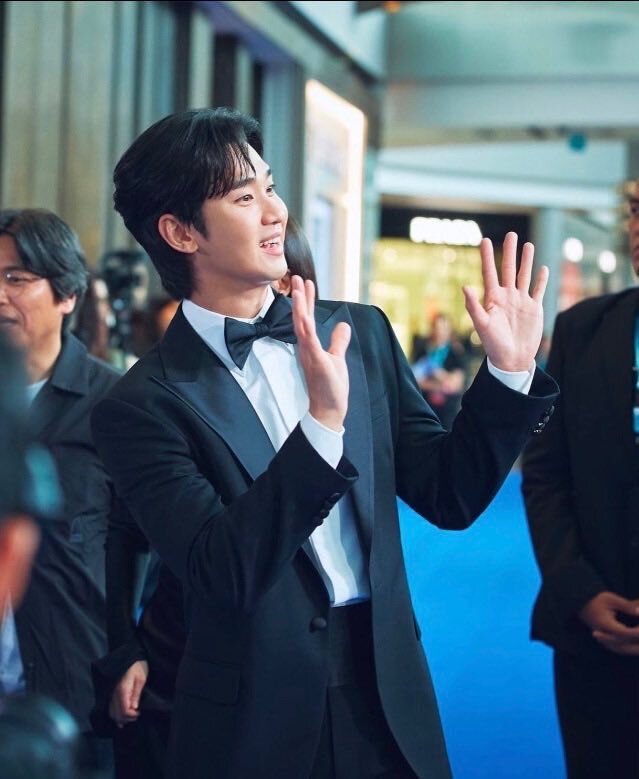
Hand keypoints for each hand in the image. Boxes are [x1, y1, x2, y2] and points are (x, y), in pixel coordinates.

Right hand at [109, 659, 148, 726]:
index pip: (124, 710)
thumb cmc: (138, 666)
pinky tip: (121, 715)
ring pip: (111, 713)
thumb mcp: (141, 679)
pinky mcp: (110, 692)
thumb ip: (136, 694)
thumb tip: (134, 708)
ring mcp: (110, 693)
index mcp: (122, 690)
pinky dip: (115, 714)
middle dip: (126, 718)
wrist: (130, 656)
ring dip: (120, 718)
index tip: (139, 713)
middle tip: (136, 716)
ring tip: (131, 716)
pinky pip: (110, 708)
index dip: (132, 715)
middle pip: (116, 714)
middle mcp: (113, 693)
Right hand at [290, 275, 350, 430]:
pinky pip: (309, 341)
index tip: (306, 283)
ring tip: (298, 289)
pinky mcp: (315, 362)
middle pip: (302, 317)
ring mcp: (309, 354)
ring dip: (300, 307)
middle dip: (300, 297)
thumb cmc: (331, 388)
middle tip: (297, 277)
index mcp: (311, 346)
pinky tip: (304, 315)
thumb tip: (343, 325)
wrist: (328, 410)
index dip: (308, 301)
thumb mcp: (337, 359)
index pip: (309, 319)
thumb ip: (338, 341)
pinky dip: (306, 327)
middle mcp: (306, 348)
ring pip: (302, 326)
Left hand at [464, 232, 547, 371]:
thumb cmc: (493, 344)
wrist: (512, 359)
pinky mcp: (534, 308)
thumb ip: (473, 306)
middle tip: (511, 234)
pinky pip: (538, 290)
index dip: (487, 256)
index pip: (489, 272)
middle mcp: (507, 296)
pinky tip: (542, 267)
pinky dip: (541, 279)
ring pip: (524, 276)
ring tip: (527, 245)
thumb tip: (465, 286)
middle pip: (509, 269)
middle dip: (510, 252)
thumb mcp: (482, 325)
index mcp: (492, 298)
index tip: (484, 239)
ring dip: (526, 261)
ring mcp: (521, 301)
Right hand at [579, 592, 638, 655]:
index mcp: (605, 624)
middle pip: (623, 647)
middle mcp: (604, 634)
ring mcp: (603, 639)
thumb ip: (627, 606)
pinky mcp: (604, 640)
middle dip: (636, 646)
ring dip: (632, 649)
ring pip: (621, 650)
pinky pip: (618, 648)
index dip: (636, 633)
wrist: (582, 604)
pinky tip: (634, 645)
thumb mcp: (611, 599)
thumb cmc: (596, 599)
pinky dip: (628, 648)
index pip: (624, 633)